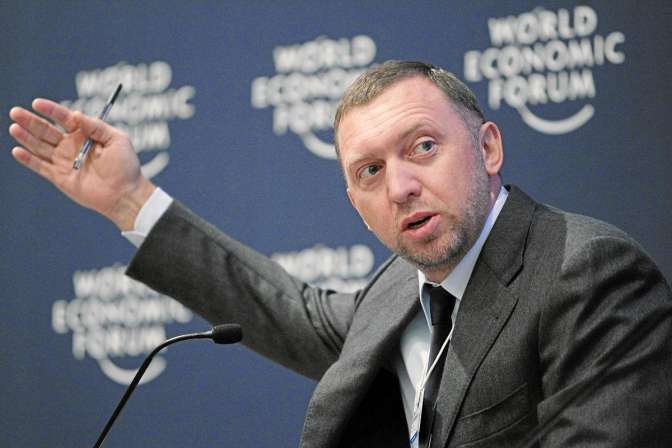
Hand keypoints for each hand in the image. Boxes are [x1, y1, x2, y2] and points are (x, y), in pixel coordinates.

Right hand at [9, 99, 154, 229]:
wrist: (125, 193)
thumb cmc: (125, 166)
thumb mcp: (116, 139)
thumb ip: (96, 126)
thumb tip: (76, 114)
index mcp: (84, 134)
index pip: (63, 118)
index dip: (50, 110)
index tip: (37, 103)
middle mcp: (71, 146)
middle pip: (46, 130)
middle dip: (30, 121)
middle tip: (15, 112)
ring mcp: (63, 161)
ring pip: (39, 146)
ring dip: (26, 137)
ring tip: (14, 127)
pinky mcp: (59, 177)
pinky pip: (40, 166)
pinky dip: (28, 159)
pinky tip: (17, 150)